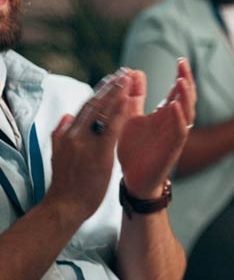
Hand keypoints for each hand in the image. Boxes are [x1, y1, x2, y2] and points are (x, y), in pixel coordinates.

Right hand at [42, 71, 132, 219]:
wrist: (65, 206)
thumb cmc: (66, 184)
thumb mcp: (58, 154)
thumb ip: (60, 134)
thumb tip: (65, 116)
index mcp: (67, 135)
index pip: (85, 108)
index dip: (99, 92)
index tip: (110, 79)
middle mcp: (75, 135)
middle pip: (94, 105)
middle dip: (109, 87)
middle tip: (123, 73)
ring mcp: (85, 143)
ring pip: (102, 112)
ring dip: (116, 93)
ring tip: (128, 79)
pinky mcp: (98, 153)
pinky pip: (111, 128)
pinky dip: (120, 112)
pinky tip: (129, 100)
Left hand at [118, 59, 196, 198]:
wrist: (132, 178)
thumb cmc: (134, 148)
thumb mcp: (131, 117)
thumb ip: (135, 96)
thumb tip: (136, 72)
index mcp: (165, 114)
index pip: (178, 91)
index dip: (182, 75)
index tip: (180, 59)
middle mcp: (174, 122)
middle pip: (187, 98)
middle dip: (186, 80)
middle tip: (183, 64)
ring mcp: (174, 135)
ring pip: (187, 112)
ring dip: (185, 97)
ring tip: (181, 81)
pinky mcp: (172, 149)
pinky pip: (180, 132)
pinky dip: (179, 119)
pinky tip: (175, 106)